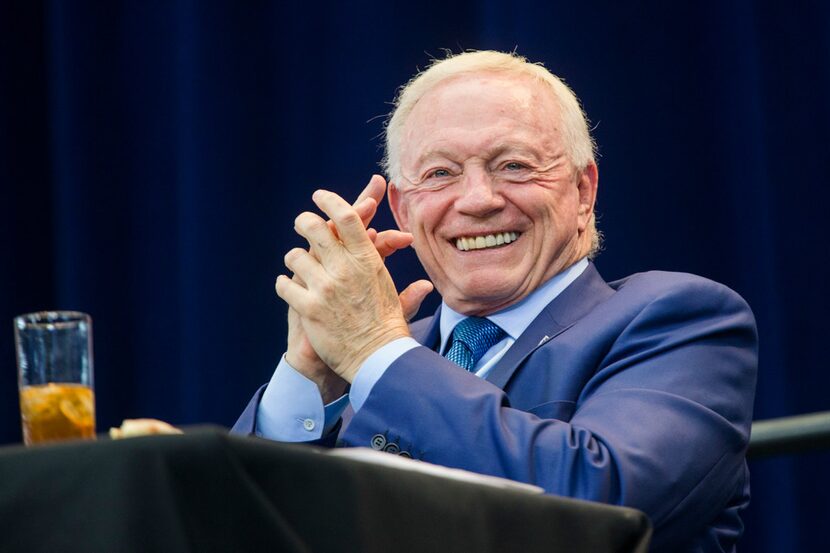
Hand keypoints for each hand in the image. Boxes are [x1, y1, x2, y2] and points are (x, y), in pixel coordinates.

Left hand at [277, 186, 431, 381]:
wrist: (377, 360)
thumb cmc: (388, 330)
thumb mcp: (396, 301)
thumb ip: (406, 289)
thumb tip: (426, 287)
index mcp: (367, 260)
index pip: (347, 217)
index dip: (331, 201)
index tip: (320, 197)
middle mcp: (345, 269)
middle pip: (315, 227)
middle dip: (305, 221)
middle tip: (303, 222)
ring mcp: (325, 287)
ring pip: (296, 256)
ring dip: (295, 259)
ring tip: (297, 265)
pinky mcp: (309, 308)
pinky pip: (286, 285)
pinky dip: (285, 285)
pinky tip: (289, 288)